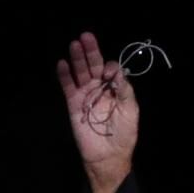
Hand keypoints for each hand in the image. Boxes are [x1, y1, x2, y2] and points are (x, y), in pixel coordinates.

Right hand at [57, 31, 138, 192]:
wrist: (108, 156)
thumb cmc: (124, 134)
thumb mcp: (131, 110)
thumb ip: (125, 90)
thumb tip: (116, 71)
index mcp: (117, 90)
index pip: (112, 70)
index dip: (111, 67)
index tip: (110, 72)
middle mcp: (101, 90)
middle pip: (94, 66)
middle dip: (91, 52)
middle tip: (87, 36)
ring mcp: (86, 95)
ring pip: (80, 73)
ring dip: (78, 58)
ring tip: (75, 44)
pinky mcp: (73, 104)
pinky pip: (68, 87)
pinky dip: (65, 75)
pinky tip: (63, 63)